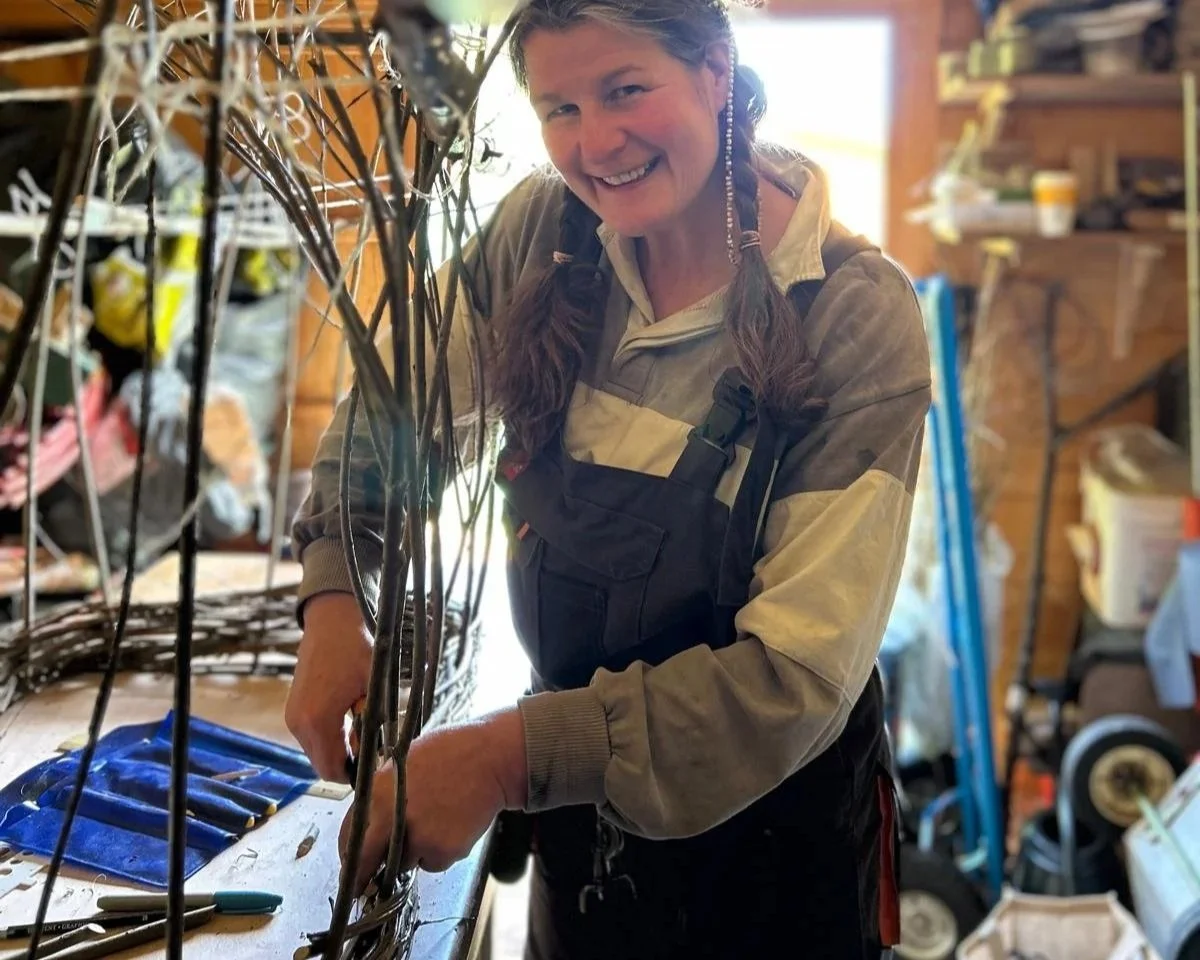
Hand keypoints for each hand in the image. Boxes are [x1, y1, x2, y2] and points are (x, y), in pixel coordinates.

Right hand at [285, 592, 373, 781]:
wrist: (331, 620)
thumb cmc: (357, 649)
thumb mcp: (375, 686)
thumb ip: (375, 724)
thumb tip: (379, 754)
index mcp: (319, 721)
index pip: (333, 770)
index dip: (356, 774)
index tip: (376, 763)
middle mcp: (299, 723)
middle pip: (323, 766)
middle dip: (348, 762)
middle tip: (370, 741)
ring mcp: (293, 717)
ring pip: (316, 753)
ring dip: (338, 749)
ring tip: (360, 723)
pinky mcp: (293, 709)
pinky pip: (311, 737)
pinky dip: (329, 737)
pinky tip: (347, 716)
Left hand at [338, 708, 527, 892]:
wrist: (490, 757)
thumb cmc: (450, 753)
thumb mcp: (402, 763)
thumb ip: (383, 796)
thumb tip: (370, 824)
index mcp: (377, 792)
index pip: (349, 834)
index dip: (350, 852)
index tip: (352, 863)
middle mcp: (392, 816)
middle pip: (367, 860)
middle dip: (364, 876)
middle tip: (363, 886)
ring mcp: (418, 835)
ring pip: (405, 862)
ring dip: (415, 852)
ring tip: (436, 820)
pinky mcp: (442, 850)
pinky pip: (433, 862)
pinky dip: (440, 852)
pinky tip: (452, 824)